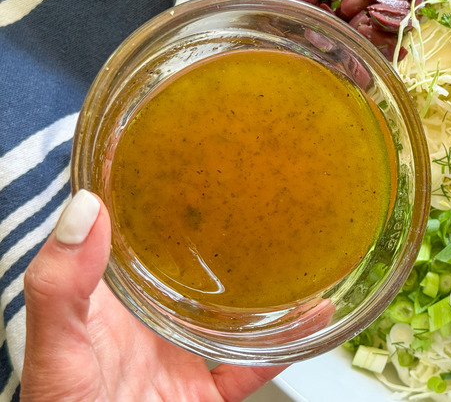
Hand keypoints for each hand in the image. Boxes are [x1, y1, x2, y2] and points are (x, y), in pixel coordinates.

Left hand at [21, 190, 288, 400]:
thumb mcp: (55, 349)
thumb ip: (61, 286)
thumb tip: (85, 206)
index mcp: (111, 302)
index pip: (132, 236)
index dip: (154, 199)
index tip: (187, 158)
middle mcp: (149, 324)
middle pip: (192, 271)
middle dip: (223, 238)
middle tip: (259, 197)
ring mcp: (180, 358)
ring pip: (230, 314)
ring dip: (263, 291)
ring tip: (296, 254)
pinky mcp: (205, 394)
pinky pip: (252, 366)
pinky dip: (284, 348)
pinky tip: (310, 323)